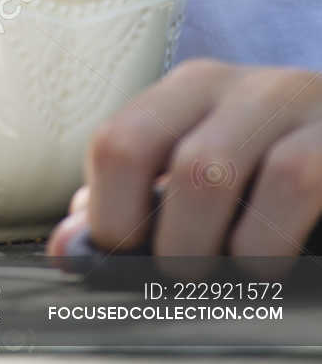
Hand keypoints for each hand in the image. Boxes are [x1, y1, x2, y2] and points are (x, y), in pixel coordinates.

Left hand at [46, 57, 321, 276]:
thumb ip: (134, 204)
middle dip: (173, 244)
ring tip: (232, 274)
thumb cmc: (270, 165)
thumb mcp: (200, 169)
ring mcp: (296, 106)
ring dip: (220, 249)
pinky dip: (271, 243)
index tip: (124, 259)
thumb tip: (67, 248)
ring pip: (225, 174)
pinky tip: (275, 263)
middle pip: (177, 163)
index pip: (119, 143)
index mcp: (191, 90)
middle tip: (184, 275)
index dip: (110, 217)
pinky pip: (294, 184)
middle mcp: (242, 88)